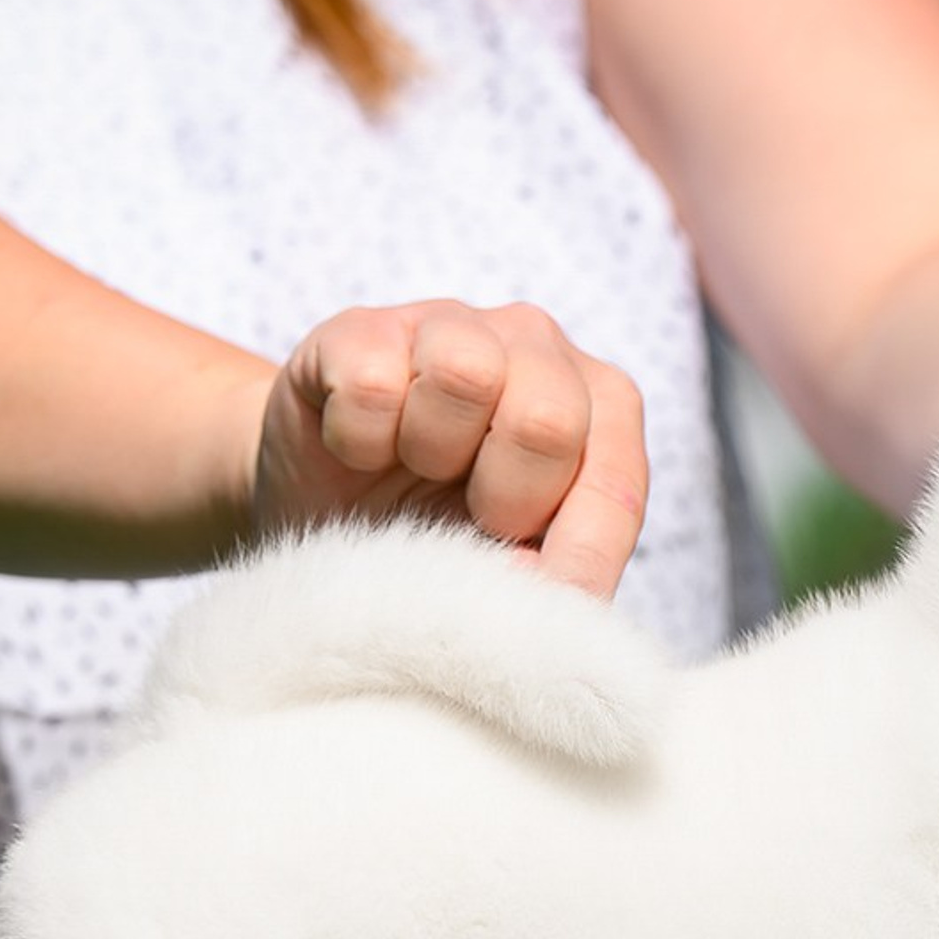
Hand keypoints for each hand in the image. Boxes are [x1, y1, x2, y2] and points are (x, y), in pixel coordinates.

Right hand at [251, 301, 648, 596]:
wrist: (322, 521)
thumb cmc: (442, 538)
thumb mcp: (514, 568)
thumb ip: (558, 578)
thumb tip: (552, 606)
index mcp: (603, 411)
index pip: (617, 488)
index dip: (575, 560)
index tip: (535, 614)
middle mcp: (541, 349)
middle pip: (550, 419)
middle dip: (504, 496)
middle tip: (470, 516)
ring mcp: (451, 325)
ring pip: (465, 375)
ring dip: (430, 452)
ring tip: (416, 469)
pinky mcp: (360, 328)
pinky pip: (372, 382)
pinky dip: (357, 440)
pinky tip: (358, 449)